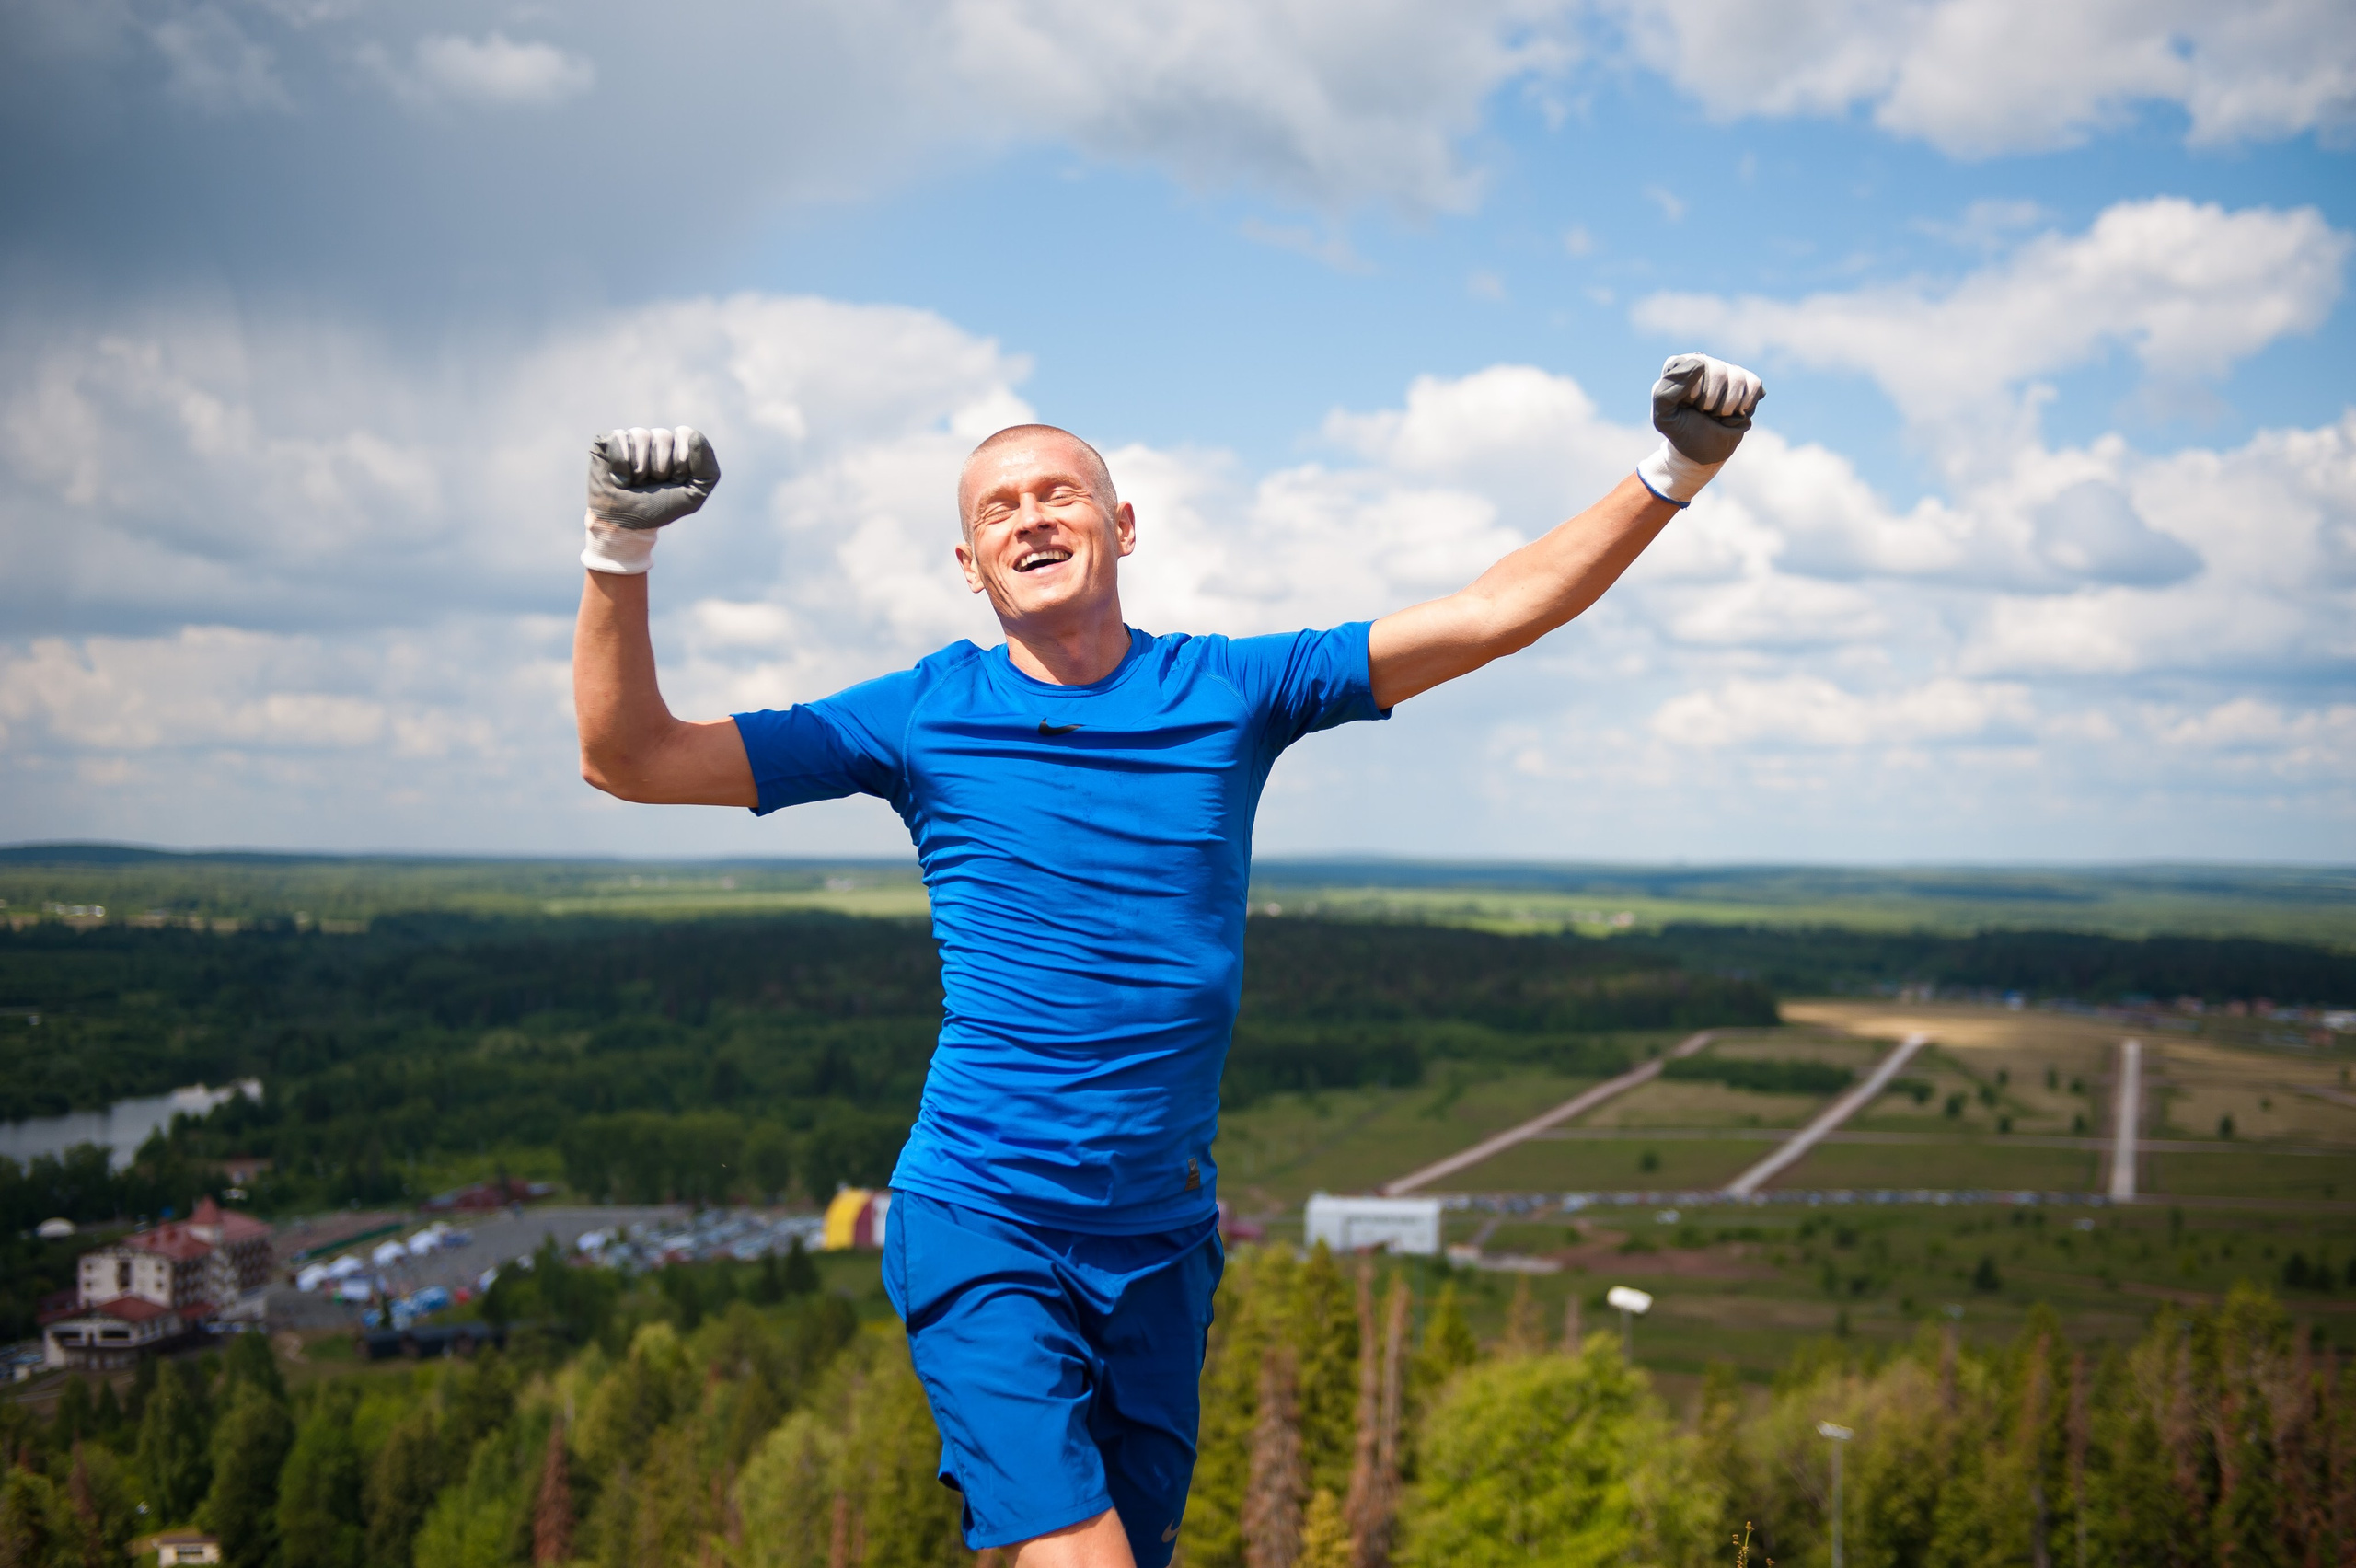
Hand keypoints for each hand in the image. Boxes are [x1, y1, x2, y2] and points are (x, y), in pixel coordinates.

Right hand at [581, 426, 721, 574]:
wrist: (626, 524)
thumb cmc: (659, 507)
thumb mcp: (693, 495)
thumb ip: (707, 470)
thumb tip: (695, 436)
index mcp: (678, 446)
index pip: (687, 436)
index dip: (681, 463)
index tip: (674, 481)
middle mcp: (655, 439)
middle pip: (664, 437)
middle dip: (660, 469)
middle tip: (652, 484)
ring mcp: (631, 438)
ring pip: (641, 436)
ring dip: (640, 469)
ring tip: (635, 482)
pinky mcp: (607, 441)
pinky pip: (619, 439)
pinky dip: (621, 465)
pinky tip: (620, 478)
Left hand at [1636, 355, 1762, 506]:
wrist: (1703, 450)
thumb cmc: (1681, 430)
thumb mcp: (1663, 417)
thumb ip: (1666, 391)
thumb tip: (1699, 364)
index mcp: (1679, 365)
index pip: (1694, 365)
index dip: (1694, 393)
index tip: (1688, 406)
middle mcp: (1704, 362)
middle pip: (1718, 370)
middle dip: (1711, 402)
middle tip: (1703, 412)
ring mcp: (1726, 370)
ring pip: (1737, 377)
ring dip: (1727, 406)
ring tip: (1717, 414)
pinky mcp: (1746, 381)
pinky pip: (1754, 384)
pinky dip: (1745, 404)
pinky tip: (1734, 412)